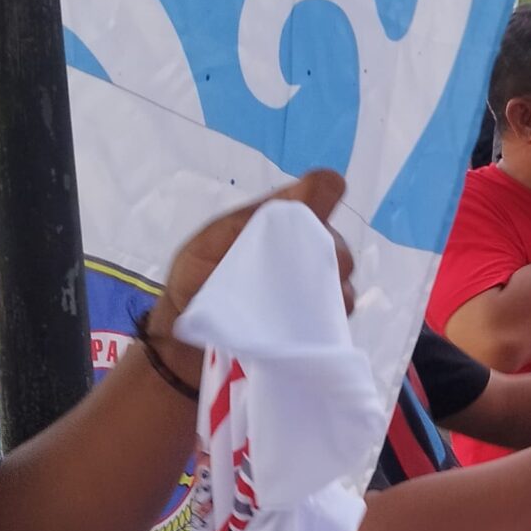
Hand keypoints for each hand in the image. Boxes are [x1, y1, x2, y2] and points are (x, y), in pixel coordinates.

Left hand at [150, 170, 353, 388]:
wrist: (187, 341)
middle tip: (303, 271)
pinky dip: (329, 315)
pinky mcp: (316, 319)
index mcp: (276, 218)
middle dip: (329, 252)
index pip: (319, 189)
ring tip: (303, 302)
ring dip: (330, 287)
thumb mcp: (208, 246)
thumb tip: (287, 207)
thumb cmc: (194, 282)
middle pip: (337, 239)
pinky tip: (307, 322)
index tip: (318, 210)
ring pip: (343, 277)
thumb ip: (244, 225)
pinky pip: (339, 312)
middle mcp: (303, 246)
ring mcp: (313, 283)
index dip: (325, 193)